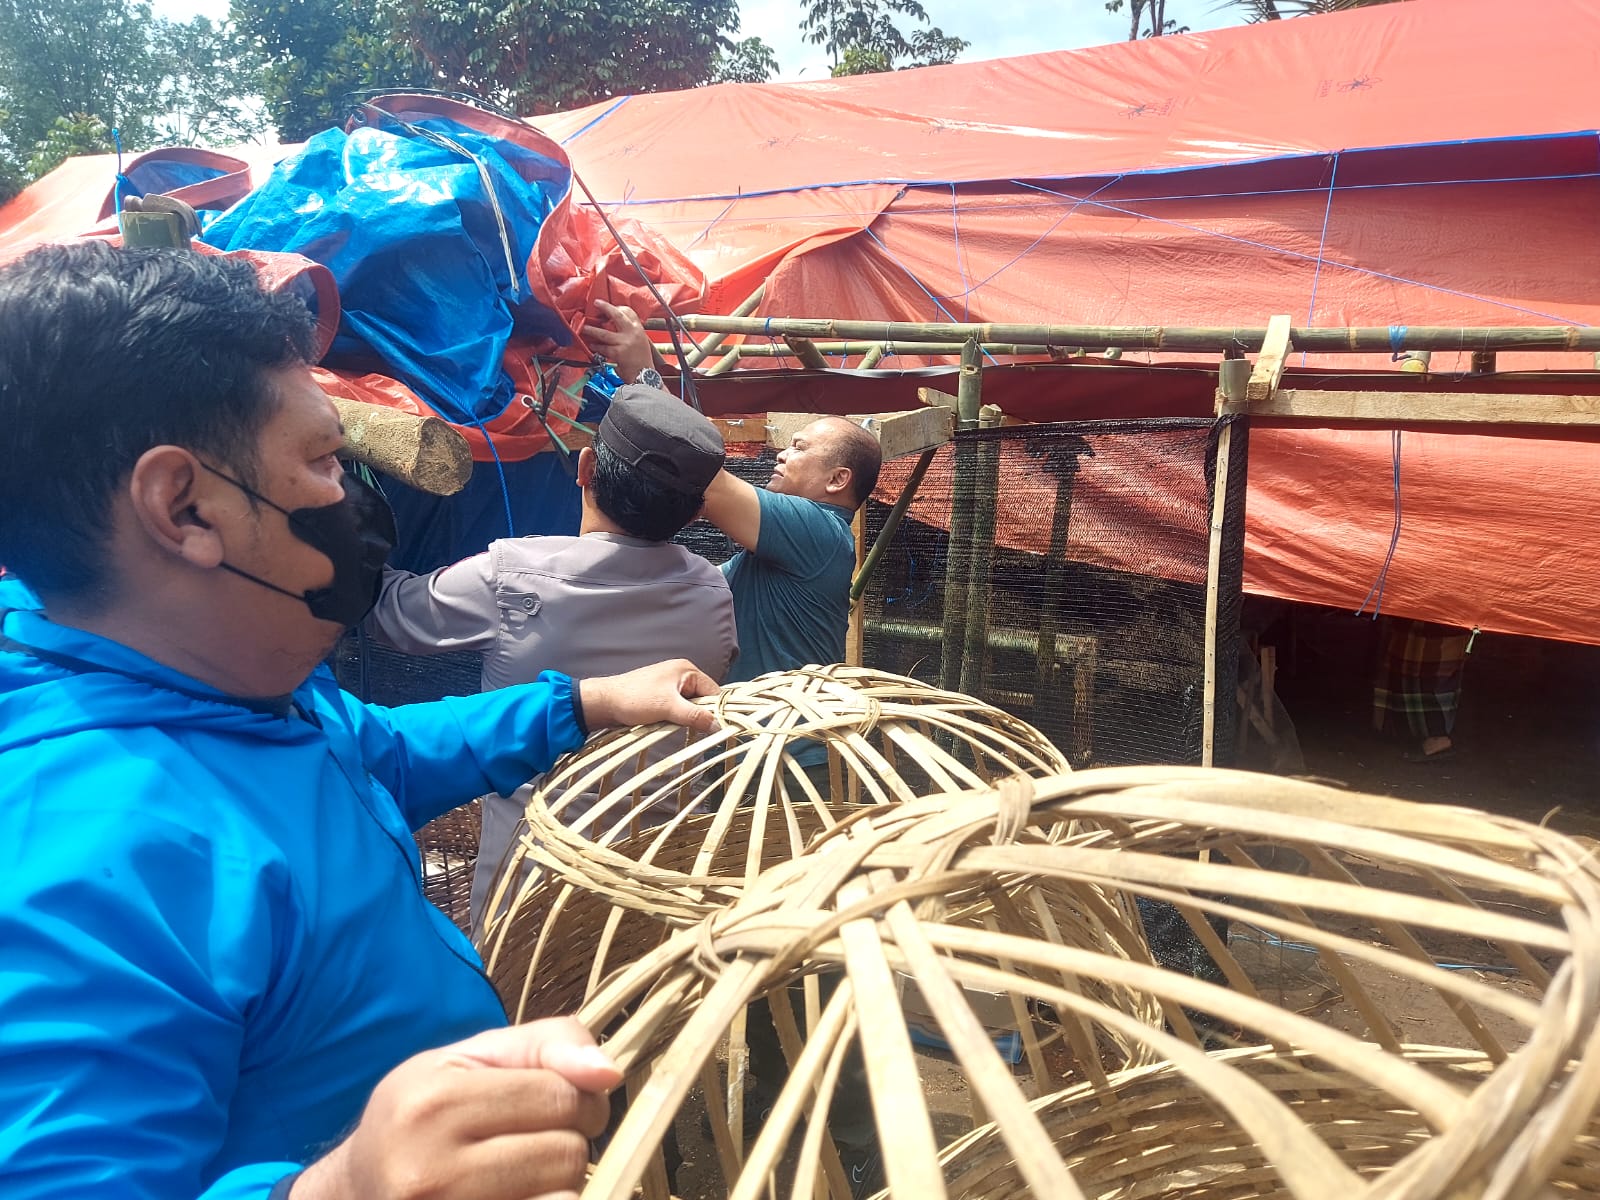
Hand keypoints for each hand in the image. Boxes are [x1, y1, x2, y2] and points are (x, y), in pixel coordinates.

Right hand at [291, 1018, 620, 1199]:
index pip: (562, 1096)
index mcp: (434, 1103)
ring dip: (558, 1184)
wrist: (357, 1190)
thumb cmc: (422, 1113)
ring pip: (564, 1198)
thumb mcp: (471, 1057)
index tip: (557, 1101)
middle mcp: (428, 1170)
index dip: (577, 1096)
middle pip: (567, 1155)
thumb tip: (608, 1072)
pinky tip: (519, 1192)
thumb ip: (546, 1044)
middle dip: (567, 1143)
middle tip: (533, 1140)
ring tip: (522, 1171)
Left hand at [578, 659, 719, 734]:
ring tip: (675, 724)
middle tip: (693, 728)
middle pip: (704, 700)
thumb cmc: (634, 699)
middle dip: (700, 715)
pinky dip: (676, 719)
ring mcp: (671, 686)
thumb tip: (718, 725)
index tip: (718, 728)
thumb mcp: (668, 708)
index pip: (714, 691)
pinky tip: (667, 725)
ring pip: (690, 707)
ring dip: (686, 719)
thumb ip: (695, 716)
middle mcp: (681, 675)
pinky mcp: (661, 698)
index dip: (718, 709)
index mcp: (686, 670)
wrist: (603, 703)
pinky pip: (678, 710)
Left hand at [582, 299, 654, 384]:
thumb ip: (630, 332)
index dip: (618, 308)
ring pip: (604, 333)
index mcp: (638, 329)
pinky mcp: (618, 353)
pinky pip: (603, 348)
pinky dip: (597, 347)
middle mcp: (632, 333)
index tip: (609, 307)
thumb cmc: (642, 360)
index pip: (629, 312)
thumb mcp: (641, 341)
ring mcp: (624, 343)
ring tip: (585, 328)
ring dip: (592, 330)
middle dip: (605, 307)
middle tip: (596, 303)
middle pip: (617, 316)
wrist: (645, 375)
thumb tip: (614, 325)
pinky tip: (592, 346)